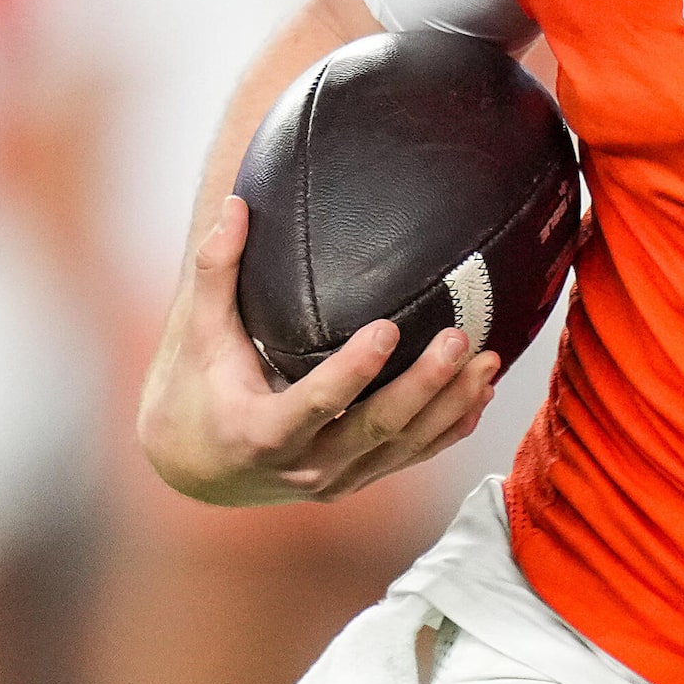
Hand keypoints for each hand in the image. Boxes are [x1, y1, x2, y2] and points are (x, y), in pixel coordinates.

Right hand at [137, 195, 499, 504]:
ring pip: (403, 447)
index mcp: (262, 431)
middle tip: (458, 338)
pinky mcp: (356, 480)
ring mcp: (335, 479)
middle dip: (423, 385)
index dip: (353, 371)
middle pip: (375, 429)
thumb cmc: (195, 390)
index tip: (386, 328)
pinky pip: (411, 459)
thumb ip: (215, 270)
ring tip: (488, 361)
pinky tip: (481, 396)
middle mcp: (304, 465)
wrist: (195, 466)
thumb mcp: (197, 334)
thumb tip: (236, 203)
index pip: (316, 402)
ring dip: (450, 405)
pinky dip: (448, 430)